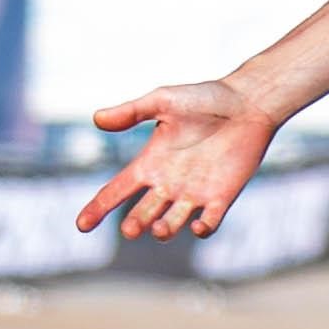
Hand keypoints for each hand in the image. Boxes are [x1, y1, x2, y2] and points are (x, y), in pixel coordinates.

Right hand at [78, 79, 282, 239]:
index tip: (81, 225)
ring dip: (164, 230)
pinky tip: (198, 227)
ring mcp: (195, 192)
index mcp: (150, 162)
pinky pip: (209, 222)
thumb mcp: (163, 101)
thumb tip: (96, 118)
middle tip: (130, 229)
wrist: (248, 103)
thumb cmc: (204, 99)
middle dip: (135, 223)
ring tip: (158, 229)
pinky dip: (203, 229)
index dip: (98, 208)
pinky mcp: (221, 197)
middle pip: (143, 212)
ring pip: (172, 222)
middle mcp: (168, 182)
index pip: (117, 190)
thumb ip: (132, 112)